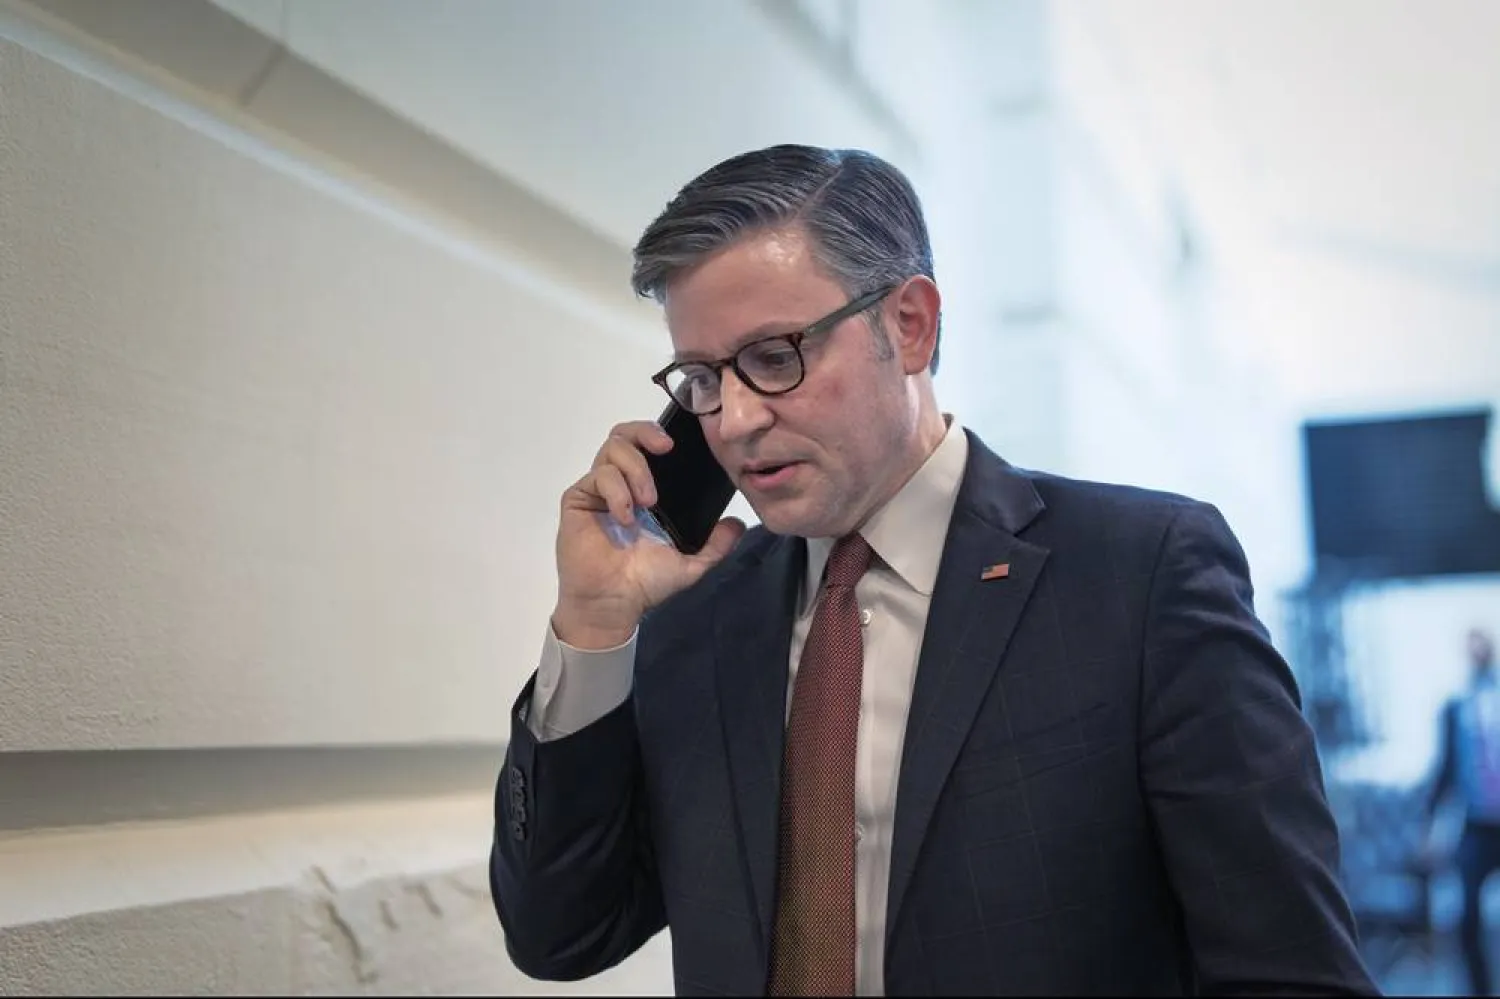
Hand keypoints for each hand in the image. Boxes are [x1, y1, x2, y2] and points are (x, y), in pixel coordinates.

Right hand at [551, 420, 745, 648]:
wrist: (614, 604)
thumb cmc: (646, 582)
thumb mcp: (691, 563)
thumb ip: (716, 543)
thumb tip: (738, 523)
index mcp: (645, 490)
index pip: (647, 445)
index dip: (658, 434)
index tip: (676, 444)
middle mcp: (621, 484)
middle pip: (624, 435)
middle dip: (645, 433)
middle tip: (664, 449)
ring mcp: (598, 490)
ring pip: (611, 451)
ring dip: (635, 470)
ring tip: (648, 501)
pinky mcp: (578, 500)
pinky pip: (596, 478)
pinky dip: (615, 492)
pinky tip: (626, 516)